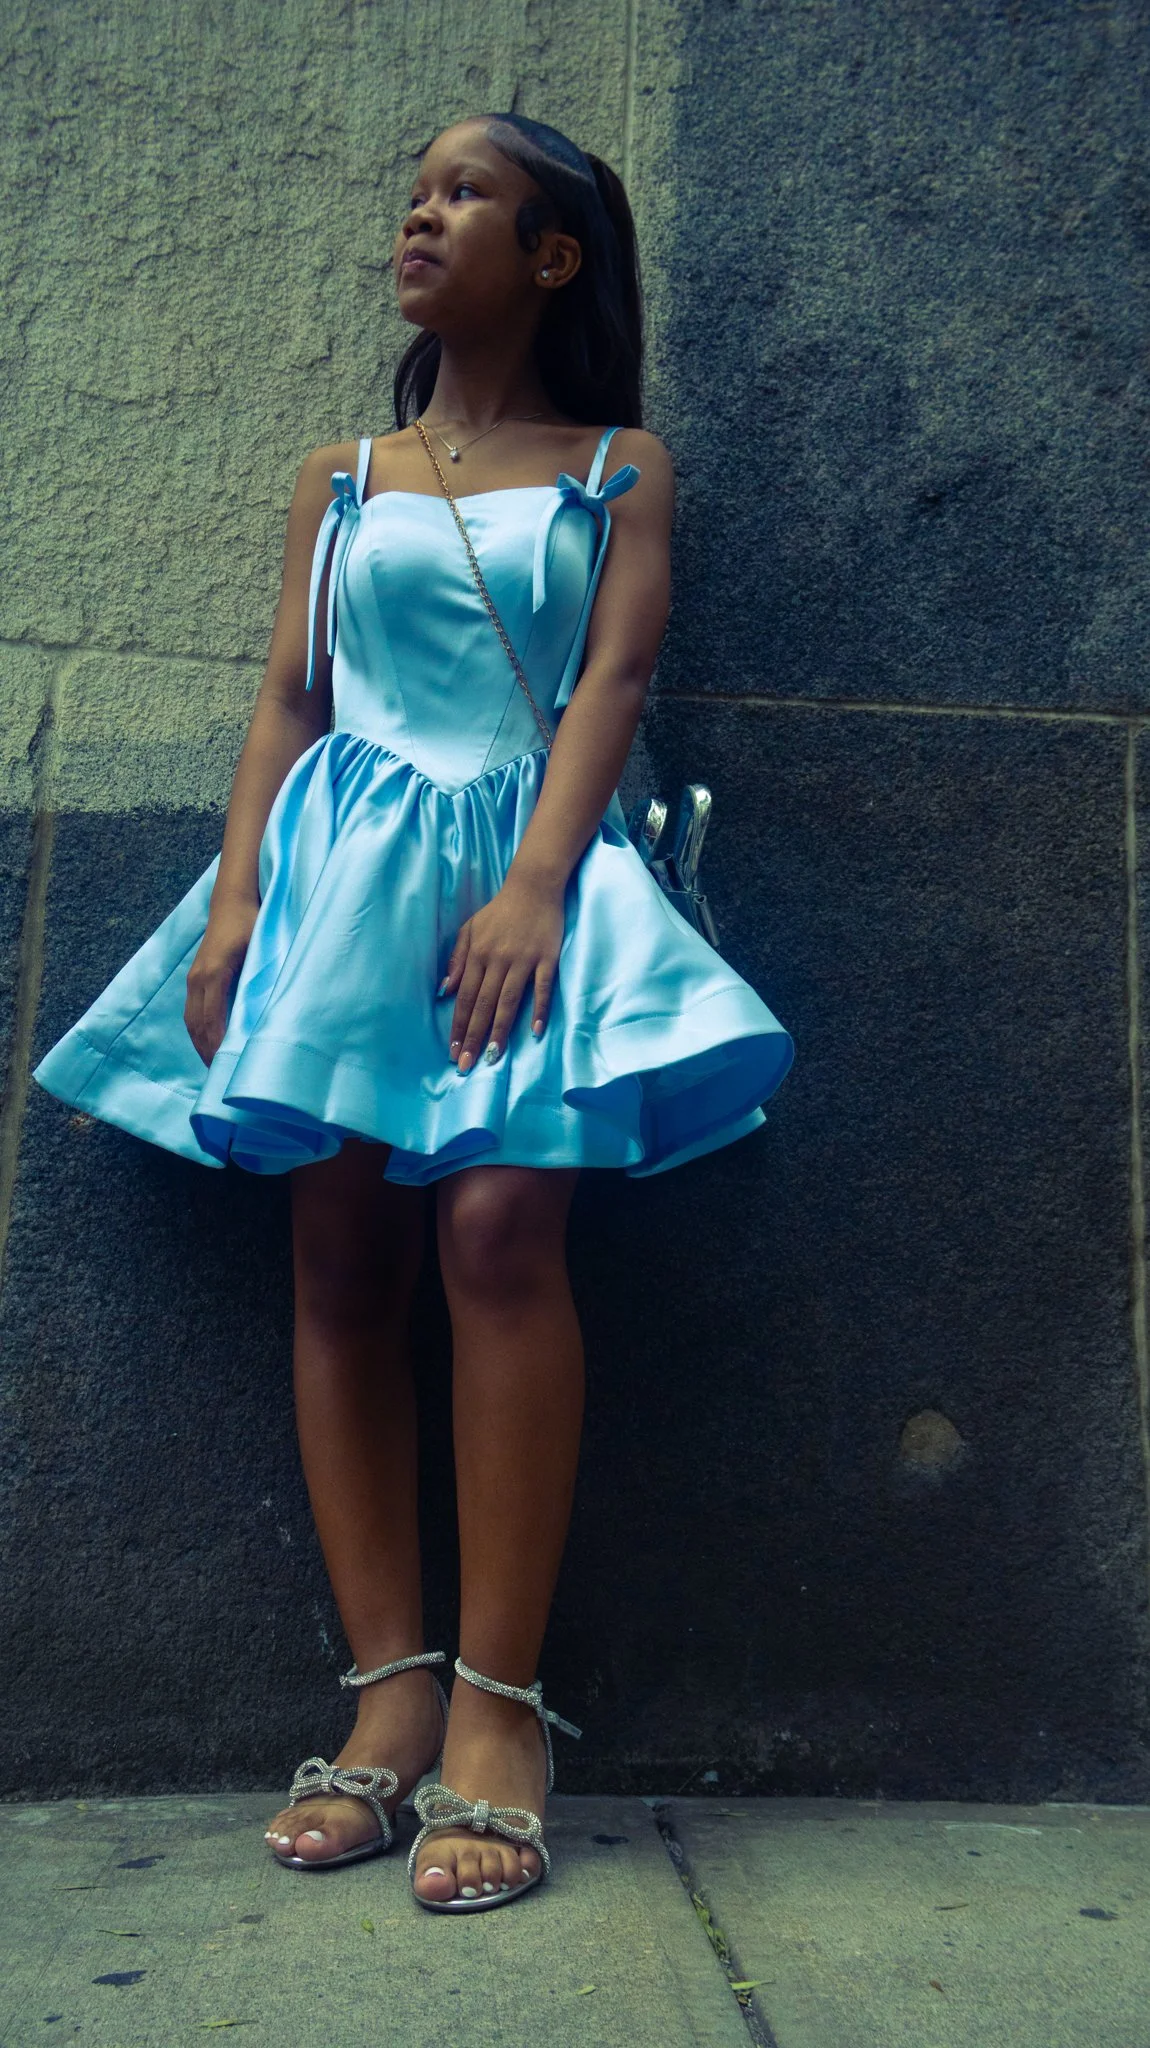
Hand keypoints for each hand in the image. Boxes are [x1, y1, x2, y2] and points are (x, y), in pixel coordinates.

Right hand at [184, 896, 258, 1066]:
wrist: (233, 901)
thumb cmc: (254, 923)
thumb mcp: (262, 951)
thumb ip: (261, 980)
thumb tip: (270, 1014)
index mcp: (215, 974)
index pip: (212, 1022)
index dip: (218, 1048)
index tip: (228, 1070)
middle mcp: (198, 979)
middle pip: (197, 1027)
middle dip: (208, 1054)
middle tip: (223, 1080)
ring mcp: (193, 978)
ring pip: (191, 1022)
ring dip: (201, 1046)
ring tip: (216, 1069)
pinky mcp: (195, 978)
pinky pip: (192, 1012)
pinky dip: (199, 1033)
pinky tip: (210, 1045)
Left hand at [439, 869, 565, 1072]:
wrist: (533, 887)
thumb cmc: (499, 911)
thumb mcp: (470, 929)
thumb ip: (457, 960)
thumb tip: (444, 991)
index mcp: (478, 954)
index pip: (465, 997)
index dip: (457, 1025)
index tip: (451, 1051)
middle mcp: (497, 960)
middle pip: (483, 1005)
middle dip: (472, 1037)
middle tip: (465, 1065)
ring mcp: (523, 960)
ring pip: (508, 1001)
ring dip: (499, 1030)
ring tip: (492, 1056)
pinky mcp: (546, 958)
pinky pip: (542, 988)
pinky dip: (539, 1009)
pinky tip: (535, 1031)